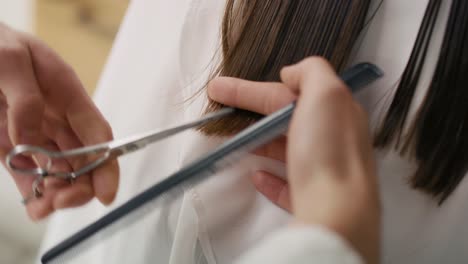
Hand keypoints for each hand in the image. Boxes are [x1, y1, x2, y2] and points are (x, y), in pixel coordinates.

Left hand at [0, 23, 118, 219]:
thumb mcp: (9, 58)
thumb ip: (25, 97)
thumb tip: (31, 136)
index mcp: (67, 94)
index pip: (97, 134)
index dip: (107, 164)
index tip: (107, 192)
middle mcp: (57, 118)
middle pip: (82, 159)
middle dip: (81, 185)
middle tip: (64, 201)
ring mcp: (35, 134)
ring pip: (59, 171)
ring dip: (58, 193)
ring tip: (44, 206)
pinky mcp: (12, 146)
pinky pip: (29, 174)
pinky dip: (34, 194)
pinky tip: (35, 207)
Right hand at [208, 57, 379, 263]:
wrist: (337, 215)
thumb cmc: (328, 153)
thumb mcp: (325, 94)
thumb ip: (310, 72)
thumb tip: (292, 74)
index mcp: (337, 113)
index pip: (287, 93)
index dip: (251, 89)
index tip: (219, 88)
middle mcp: (333, 140)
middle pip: (286, 120)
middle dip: (252, 113)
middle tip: (220, 114)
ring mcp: (323, 172)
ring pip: (287, 150)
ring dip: (260, 143)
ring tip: (234, 142)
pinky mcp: (313, 200)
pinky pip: (289, 185)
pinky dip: (271, 178)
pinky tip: (257, 176)